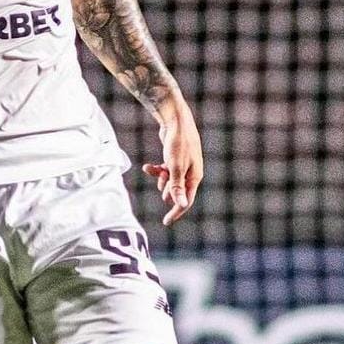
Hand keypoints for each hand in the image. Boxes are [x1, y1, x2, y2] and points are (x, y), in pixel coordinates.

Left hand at [142, 102, 203, 226]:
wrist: (175, 121)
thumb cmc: (178, 144)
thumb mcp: (175, 167)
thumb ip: (176, 186)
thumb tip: (180, 204)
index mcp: (194, 176)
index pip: (186, 200)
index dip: (176, 212)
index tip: (166, 222)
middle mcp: (190, 172)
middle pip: (178, 191)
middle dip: (168, 192)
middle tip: (162, 191)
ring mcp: (183, 165)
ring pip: (169, 181)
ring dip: (160, 179)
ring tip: (154, 171)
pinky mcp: (174, 158)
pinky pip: (165, 170)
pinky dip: (156, 170)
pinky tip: (148, 166)